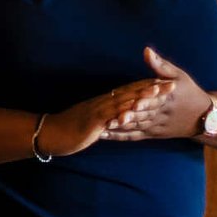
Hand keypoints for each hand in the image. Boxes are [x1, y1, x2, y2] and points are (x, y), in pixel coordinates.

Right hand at [39, 78, 171, 158]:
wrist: (47, 133)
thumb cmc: (67, 130)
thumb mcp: (89, 121)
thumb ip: (103, 117)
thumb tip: (115, 117)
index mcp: (102, 104)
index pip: (128, 92)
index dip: (146, 87)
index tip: (164, 83)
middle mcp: (101, 104)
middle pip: (129, 93)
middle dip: (150, 89)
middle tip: (169, 83)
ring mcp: (97, 112)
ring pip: (122, 101)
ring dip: (140, 95)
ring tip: (157, 91)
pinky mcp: (92, 122)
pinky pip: (110, 116)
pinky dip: (123, 111)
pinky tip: (135, 109)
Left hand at [101, 47, 213, 141]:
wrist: (203, 116)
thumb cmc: (188, 92)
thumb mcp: (179, 76)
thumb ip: (160, 65)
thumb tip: (146, 50)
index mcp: (168, 98)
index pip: (155, 100)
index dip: (144, 102)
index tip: (133, 103)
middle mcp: (161, 114)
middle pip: (143, 116)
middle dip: (127, 118)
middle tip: (110, 119)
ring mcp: (156, 126)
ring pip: (137, 128)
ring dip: (120, 128)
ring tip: (102, 127)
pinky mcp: (152, 134)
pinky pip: (134, 136)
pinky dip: (120, 136)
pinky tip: (104, 135)